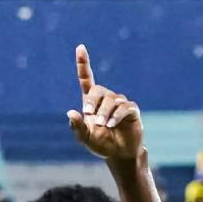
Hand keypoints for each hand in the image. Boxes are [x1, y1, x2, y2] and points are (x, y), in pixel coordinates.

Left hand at [65, 45, 142, 163]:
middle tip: (88, 115)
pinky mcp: (131, 110)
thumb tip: (70, 113)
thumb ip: (77, 127)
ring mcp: (120, 103)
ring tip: (102, 126)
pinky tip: (112, 125)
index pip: (87, 79)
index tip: (80, 47)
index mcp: (92, 102)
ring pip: (111, 100)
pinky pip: (124, 107)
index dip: (83, 64)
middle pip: (98, 90)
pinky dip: (116, 116)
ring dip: (104, 113)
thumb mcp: (85, 138)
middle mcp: (106, 99)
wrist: (120, 154)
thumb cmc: (101, 144)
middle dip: (92, 102)